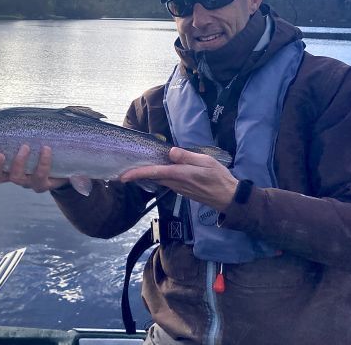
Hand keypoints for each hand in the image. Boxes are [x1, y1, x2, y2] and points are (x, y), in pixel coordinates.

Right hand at [0, 144, 68, 192]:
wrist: (68, 168)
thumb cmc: (44, 154)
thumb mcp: (29, 146)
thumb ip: (13, 141)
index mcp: (9, 168)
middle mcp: (16, 177)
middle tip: (1, 153)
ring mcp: (29, 182)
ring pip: (18, 178)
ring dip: (19, 162)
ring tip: (25, 147)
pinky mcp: (44, 184)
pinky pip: (41, 175)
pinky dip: (43, 162)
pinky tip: (46, 149)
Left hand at [120, 147, 237, 210]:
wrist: (228, 198)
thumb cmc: (219, 178)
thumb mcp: (206, 162)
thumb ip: (187, 157)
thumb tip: (170, 152)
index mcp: (180, 175)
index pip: (154, 173)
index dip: (137, 174)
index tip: (123, 176)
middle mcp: (176, 183)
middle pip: (152, 177)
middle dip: (137, 174)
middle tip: (122, 170)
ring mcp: (178, 188)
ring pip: (158, 180)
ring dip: (146, 175)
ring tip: (134, 167)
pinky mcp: (182, 190)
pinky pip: (165, 181)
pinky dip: (156, 176)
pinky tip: (154, 170)